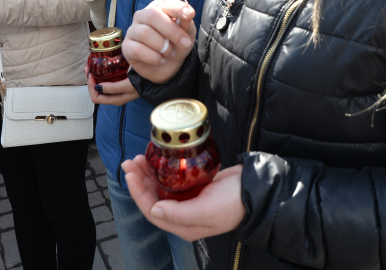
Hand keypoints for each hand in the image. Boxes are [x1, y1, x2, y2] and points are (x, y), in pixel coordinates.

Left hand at [86, 68, 139, 105]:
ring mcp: (115, 92)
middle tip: (88, 68)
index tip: (90, 74)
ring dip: (94, 78)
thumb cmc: (141, 84)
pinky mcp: (117, 85)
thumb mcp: (127, 86)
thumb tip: (98, 87)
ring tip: (90, 67)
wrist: (152, 80)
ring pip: (99, 87)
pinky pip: (104, 83)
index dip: (91, 86)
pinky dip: (100, 76)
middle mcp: (113, 97)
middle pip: (95, 92)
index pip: (96, 97)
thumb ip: (113, 88)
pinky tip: (99, 69)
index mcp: (114, 100)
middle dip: (90, 81)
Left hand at [121, 155, 244, 241]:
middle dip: (139, 180)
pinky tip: (158, 160)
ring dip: (148, 174)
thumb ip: (179, 214)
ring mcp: (188, 201)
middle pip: (152, 198)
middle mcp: (182, 216)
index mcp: (183, 226)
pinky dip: (162, 170)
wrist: (255, 190)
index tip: (130, 173)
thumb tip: (154, 210)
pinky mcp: (194, 188)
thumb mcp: (206, 210)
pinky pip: (171, 180)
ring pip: (160, 188)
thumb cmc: (233, 203)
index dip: (138, 192)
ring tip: (140, 158)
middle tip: (131, 161)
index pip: (151, 210)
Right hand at [124, 0, 196, 83]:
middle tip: (184, 43)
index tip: (190, 15)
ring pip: (145, 33)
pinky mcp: (126, 46)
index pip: (166, 3)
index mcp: (158, 8)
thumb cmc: (176, 45)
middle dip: (172, 31)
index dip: (178, 8)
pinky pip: (138, 49)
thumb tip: (188, 13)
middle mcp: (142, 16)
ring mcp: (132, 30)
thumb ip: (187, 24)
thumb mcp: (187, 35)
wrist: (167, 67)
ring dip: (163, 46)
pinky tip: (160, 60)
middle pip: (152, 15)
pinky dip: (153, 57)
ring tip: (170, 53)